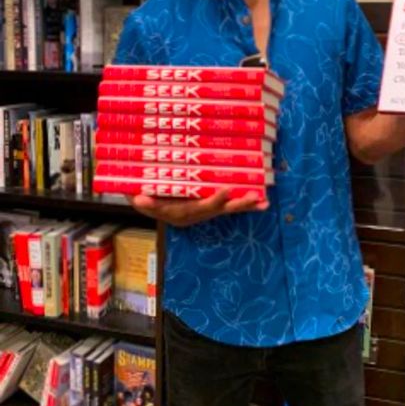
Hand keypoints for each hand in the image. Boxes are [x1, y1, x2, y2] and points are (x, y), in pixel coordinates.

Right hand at [126, 189, 268, 227]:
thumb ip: (144, 202)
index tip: (226, 191)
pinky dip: (245, 204)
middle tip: (253, 198)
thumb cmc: (145, 197)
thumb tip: (139, 199)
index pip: (199, 209)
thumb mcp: (140, 200)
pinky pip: (229, 205)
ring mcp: (204, 211)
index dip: (213, 200)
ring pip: (227, 209)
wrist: (150, 203)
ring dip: (246, 206)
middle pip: (218, 210)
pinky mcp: (209, 206)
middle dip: (237, 204)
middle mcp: (195, 215)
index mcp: (181, 214)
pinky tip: (262, 201)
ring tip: (264, 202)